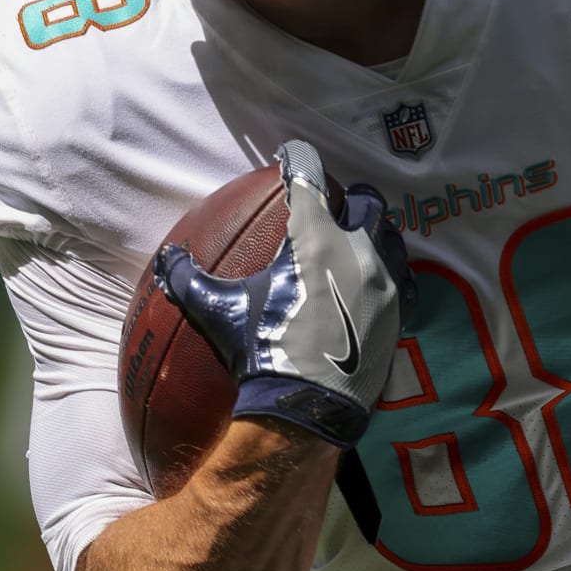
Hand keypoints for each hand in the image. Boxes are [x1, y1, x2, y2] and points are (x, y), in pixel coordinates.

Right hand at [156, 140, 415, 446]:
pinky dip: (388, 275)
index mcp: (317, 238)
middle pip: (366, 202)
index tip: (289, 159)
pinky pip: (403, 281)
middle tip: (331, 210)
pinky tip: (373, 287)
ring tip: (355, 246)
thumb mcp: (218, 312)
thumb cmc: (262, 354)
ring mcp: (386, 284)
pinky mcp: (400, 315)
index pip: (310, 177)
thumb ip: (188, 279)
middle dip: (348, 200)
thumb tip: (167, 260)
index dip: (298, 160)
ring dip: (374, 235)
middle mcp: (359, 251)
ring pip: (390, 239)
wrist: (307, 410)